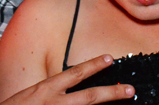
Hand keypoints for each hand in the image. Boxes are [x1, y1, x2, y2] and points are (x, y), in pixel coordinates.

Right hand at [0, 55, 133, 104]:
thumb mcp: (28, 96)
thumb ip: (47, 92)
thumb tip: (64, 86)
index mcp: (46, 90)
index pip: (74, 73)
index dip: (94, 65)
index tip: (109, 58)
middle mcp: (55, 103)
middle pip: (90, 97)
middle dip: (112, 92)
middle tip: (131, 90)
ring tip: (126, 99)